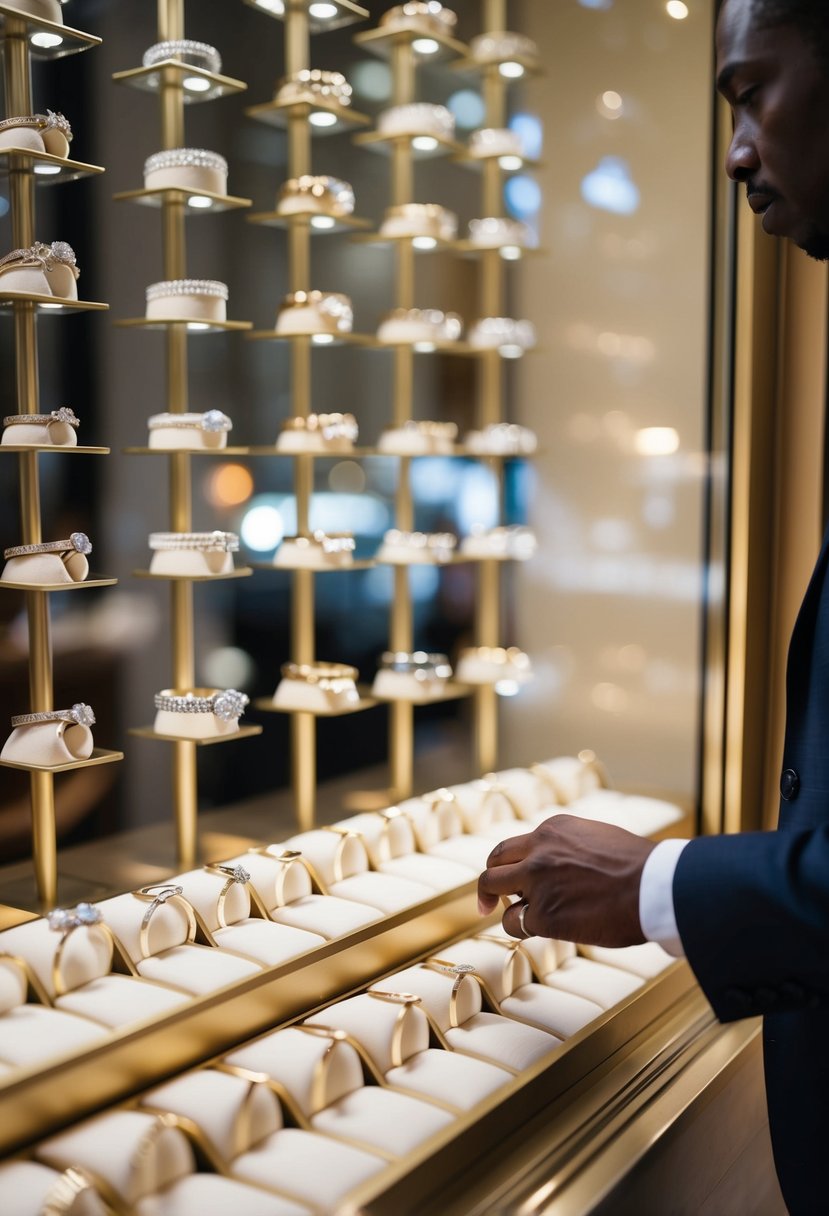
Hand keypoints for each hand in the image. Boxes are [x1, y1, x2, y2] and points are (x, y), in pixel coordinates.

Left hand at [477, 814, 657, 946]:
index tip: (509, 878)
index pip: (517, 845)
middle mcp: (539, 850)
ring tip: (524, 920)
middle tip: (487, 901)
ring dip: (506, 907)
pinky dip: (523, 929)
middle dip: (490, 882)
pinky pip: (514, 923)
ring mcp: (537, 882)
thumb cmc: (639, 868)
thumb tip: (561, 866)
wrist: (656, 887)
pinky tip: (544, 930)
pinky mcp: (543, 915)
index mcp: (554, 829)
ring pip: (493, 890)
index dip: (511, 864)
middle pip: (494, 863)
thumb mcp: (598, 838)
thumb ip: (570, 847)